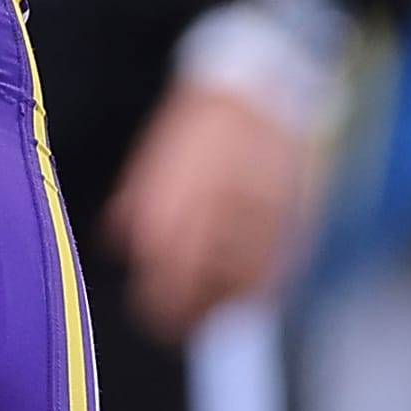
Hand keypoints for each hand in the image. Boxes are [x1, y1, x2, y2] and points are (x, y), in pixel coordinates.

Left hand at [103, 81, 323, 341]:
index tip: (149, 312)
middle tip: (172, 327)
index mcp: (183, 184)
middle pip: (201, 280)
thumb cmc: (204, 118)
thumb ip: (138, 196)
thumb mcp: (161, 147)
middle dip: (184, 312)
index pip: (165, 262)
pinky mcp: (296, 218)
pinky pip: (278, 272)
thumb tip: (114, 243)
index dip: (157, 299)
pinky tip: (242, 299)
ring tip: (205, 317)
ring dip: (220, 309)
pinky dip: (257, 294)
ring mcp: (262, 212)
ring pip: (240, 284)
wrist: (264, 82)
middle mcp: (222, 202)